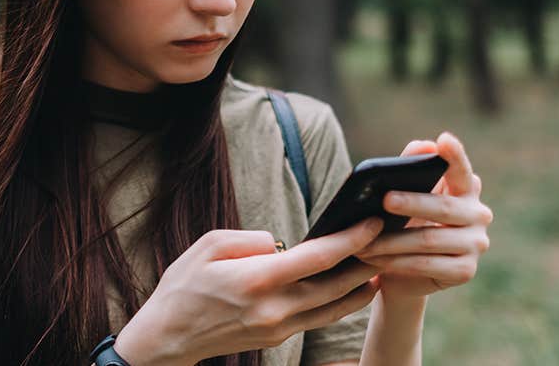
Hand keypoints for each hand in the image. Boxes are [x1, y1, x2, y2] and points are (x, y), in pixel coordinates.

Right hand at [113, 218, 386, 365]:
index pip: (317, 258)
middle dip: (367, 260)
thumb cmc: (184, 285)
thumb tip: (282, 242)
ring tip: (382, 262)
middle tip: (391, 238)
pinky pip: (320, 318)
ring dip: (361, 285)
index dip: (349, 239)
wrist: (168, 336)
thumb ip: (251, 238)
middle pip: (336, 285)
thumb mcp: (208, 246)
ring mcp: (278, 327)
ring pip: (334, 307)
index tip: (371, 222)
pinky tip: (354, 286)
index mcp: (257, 280)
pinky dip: (341, 301)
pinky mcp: (278, 336)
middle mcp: (274, 308)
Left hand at [354, 131, 492, 299]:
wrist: (403, 274)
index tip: (443, 139)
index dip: (455, 155)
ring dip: (391, 241)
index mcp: (466, 190)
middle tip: (385, 200)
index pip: (461, 170)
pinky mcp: (466, 271)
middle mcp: (479, 215)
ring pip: (428, 239)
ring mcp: (476, 244)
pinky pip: (425, 264)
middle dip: (412, 202)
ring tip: (362, 240)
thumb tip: (423, 145)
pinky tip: (374, 259)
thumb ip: (413, 170)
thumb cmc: (404, 225)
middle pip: (444, 207)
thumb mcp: (404, 197)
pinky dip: (395, 261)